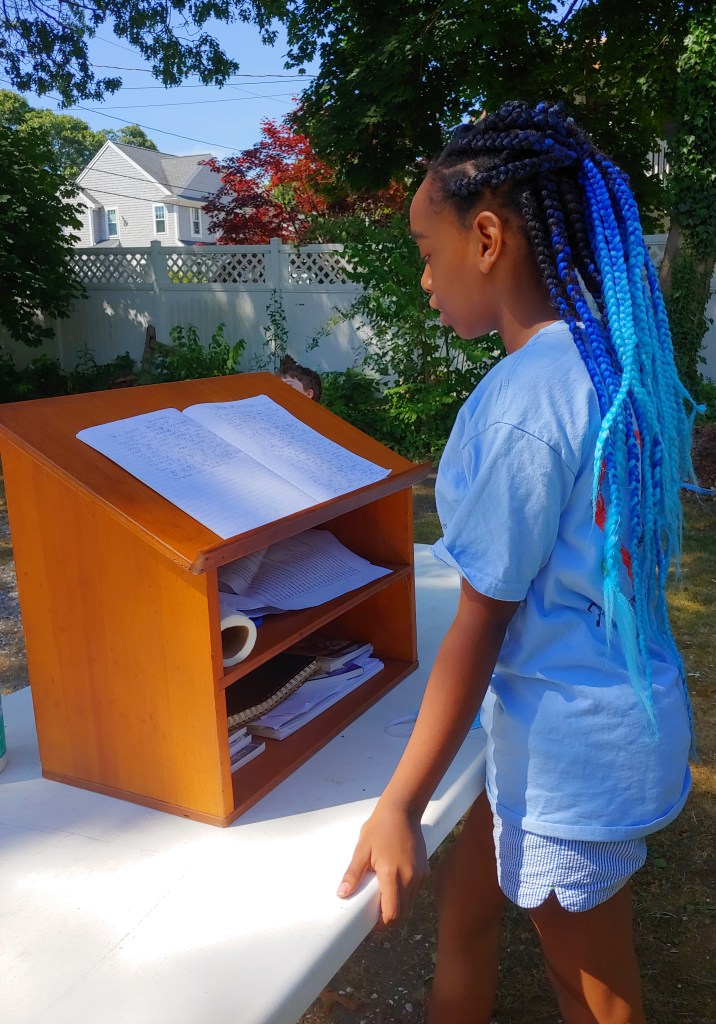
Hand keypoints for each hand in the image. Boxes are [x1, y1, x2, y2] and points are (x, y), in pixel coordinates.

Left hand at [336, 802, 428, 926]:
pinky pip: (415, 891)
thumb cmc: (379, 828)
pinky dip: (405, 894)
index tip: (371, 925)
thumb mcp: (362, 850)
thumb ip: (353, 874)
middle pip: (402, 913)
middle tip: (374, 912)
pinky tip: (394, 883)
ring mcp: (419, 875)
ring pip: (410, 903)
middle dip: (388, 918)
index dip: (382, 925)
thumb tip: (342, 894)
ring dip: (397, 906)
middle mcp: (410, 878)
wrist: (402, 811)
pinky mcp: (425, 871)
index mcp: (392, 875)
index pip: (392, 913)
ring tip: (382, 895)